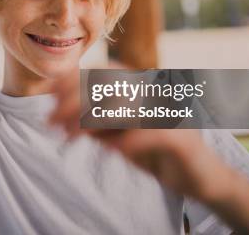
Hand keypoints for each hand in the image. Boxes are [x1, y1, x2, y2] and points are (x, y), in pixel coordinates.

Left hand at [48, 71, 229, 201]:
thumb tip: (60, 114)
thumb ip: (95, 122)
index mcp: (144, 88)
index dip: (76, 77)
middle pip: (113, 85)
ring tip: (70, 136)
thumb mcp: (118, 135)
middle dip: (75, 100)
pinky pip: (151, 135)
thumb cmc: (156, 152)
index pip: (107, 71)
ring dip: (94, 121)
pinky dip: (128, 141)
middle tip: (50, 120)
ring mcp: (171, 115)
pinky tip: (109, 150)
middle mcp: (158, 94)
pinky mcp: (183, 141)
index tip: (48, 90)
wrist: (201, 177)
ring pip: (130, 106)